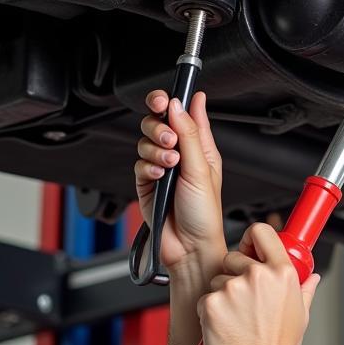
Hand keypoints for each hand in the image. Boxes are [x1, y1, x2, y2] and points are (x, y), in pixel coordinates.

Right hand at [133, 89, 225, 272]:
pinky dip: (147, 168)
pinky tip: (159, 178)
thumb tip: (180, 105)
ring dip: (155, 150)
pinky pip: (138, 164)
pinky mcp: (147, 182)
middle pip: (159, 124)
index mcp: (201, 148)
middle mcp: (182, 156)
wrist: (189, 246)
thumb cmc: (204, 215)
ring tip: (169, 164)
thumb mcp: (202, 169)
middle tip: (168, 138)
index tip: (164, 98)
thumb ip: (190, 134)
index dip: (172, 102)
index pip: (184, 115)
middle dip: (159, 128)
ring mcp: (162, 168)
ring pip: (145, 142)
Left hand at [196, 222, 321, 344]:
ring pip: (217, 279)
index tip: (250, 248)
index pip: (261, 231)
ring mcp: (233, 288)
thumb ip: (305, 290)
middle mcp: (258, 276)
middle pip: (233, 256)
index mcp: (282, 274)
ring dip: (222, 296)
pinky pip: (204, 299)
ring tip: (236, 319)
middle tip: (244, 300)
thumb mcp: (300, 315)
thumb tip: (312, 278)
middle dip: (234, 274)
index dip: (252, 239)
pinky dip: (209, 312)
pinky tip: (224, 326)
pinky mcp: (211, 303)